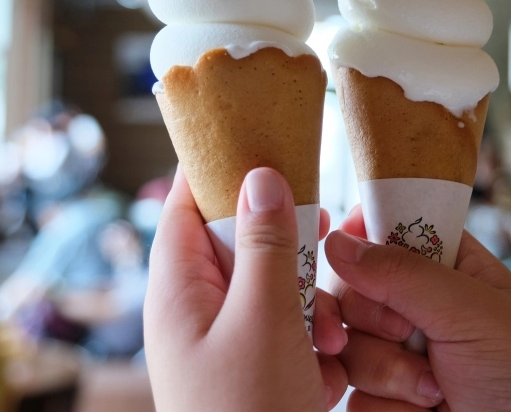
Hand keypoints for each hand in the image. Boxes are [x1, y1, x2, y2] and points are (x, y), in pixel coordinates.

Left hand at [144, 167, 347, 411]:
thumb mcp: (263, 320)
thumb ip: (265, 246)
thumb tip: (261, 176)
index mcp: (178, 290)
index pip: (186, 203)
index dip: (221, 169)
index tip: (265, 140)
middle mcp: (194, 311)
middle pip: (238, 242)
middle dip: (287, 245)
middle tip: (323, 235)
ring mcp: (220, 342)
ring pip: (268, 289)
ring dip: (308, 303)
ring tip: (331, 338)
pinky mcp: (248, 369)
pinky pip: (281, 332)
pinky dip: (309, 341)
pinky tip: (328, 365)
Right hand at [323, 205, 510, 411]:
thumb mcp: (470, 311)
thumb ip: (402, 273)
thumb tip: (335, 241)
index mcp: (446, 267)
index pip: (388, 230)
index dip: (362, 235)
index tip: (346, 246)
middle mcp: (416, 307)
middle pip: (352, 289)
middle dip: (375, 318)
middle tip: (406, 333)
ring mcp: (397, 355)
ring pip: (346, 345)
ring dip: (386, 370)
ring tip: (435, 389)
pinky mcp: (384, 399)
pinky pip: (349, 392)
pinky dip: (384, 405)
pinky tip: (424, 411)